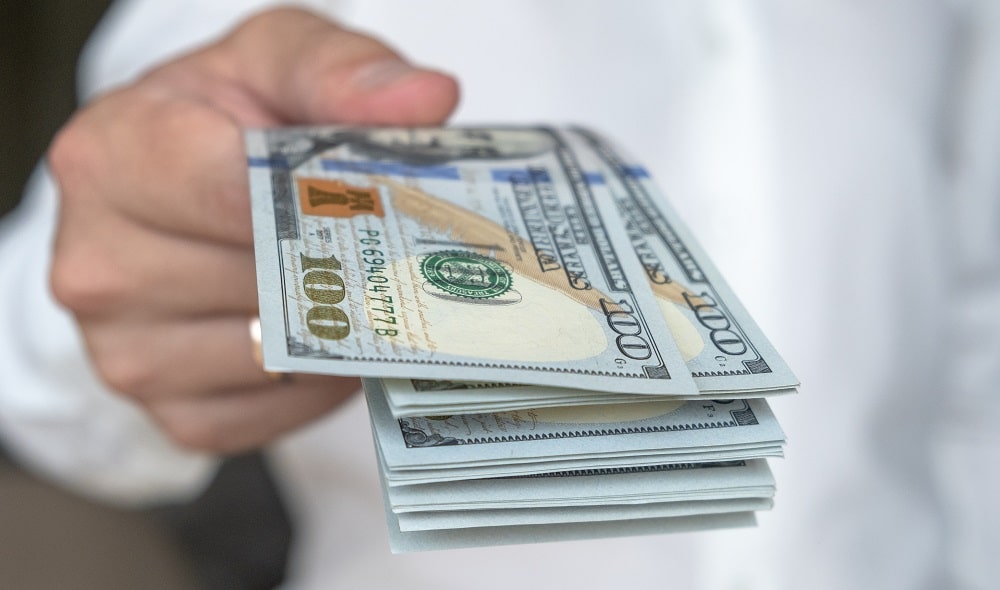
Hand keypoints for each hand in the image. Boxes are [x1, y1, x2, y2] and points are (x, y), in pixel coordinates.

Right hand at [47, 8, 458, 452]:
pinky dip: (321, 382)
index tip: (385, 198)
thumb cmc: (222, 120)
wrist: (175, 185)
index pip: (237, 194)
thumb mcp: (274, 59)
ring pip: (279, 357)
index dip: (327, 201)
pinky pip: (276, 414)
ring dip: (338, 329)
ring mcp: (126, 351)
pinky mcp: (170, 414)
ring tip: (359, 286)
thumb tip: (427, 98)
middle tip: (399, 248)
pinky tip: (329, 337)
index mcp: (112, 158)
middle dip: (344, 266)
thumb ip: (343, 70)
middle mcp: (98, 263)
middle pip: (268, 284)